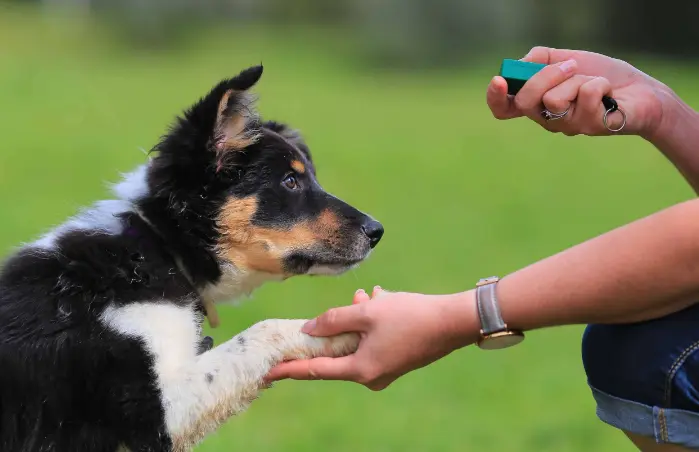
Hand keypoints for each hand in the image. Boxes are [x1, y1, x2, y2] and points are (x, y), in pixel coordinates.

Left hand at [264, 287, 479, 390]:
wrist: (454, 322)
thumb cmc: (410, 316)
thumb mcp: (367, 312)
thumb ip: (334, 320)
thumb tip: (309, 329)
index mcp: (360, 369)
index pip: (315, 370)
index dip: (290, 369)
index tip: (268, 372)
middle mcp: (372, 376)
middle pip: (338, 353)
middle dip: (335, 327)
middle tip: (341, 307)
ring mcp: (386, 370)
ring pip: (358, 342)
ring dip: (358, 319)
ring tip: (368, 296)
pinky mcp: (397, 360)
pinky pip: (373, 341)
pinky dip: (372, 323)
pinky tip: (381, 300)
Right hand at [487, 46, 670, 138]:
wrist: (642, 90)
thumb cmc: (602, 76)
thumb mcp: (568, 59)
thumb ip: (540, 59)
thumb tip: (521, 64)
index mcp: (538, 104)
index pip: (504, 109)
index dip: (495, 98)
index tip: (500, 80)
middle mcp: (548, 120)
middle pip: (525, 102)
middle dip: (546, 76)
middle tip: (571, 66)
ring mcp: (569, 127)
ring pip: (554, 99)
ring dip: (578, 79)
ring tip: (595, 83)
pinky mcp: (591, 127)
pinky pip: (585, 95)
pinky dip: (600, 83)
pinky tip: (610, 93)